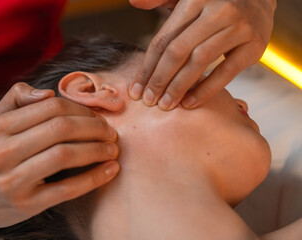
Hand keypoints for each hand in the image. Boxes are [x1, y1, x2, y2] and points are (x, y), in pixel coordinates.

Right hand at [0, 83, 118, 228]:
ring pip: (65, 156)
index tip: (98, 116)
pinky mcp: (26, 205)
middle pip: (61, 129)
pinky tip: (111, 170)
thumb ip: (18, 97)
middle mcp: (4, 151)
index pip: (52, 108)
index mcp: (0, 127)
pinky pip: (67, 189)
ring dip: (97, 150)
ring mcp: (13, 180)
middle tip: (111, 132)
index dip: (81, 109)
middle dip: (94, 128)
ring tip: (113, 149)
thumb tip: (49, 93)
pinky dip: (94, 178)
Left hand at [129, 0, 275, 109]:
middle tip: (148, 101)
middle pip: (178, 51)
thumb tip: (134, 2)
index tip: (136, 90)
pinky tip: (189, 103)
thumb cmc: (213, 4)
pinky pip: (226, 71)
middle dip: (159, 80)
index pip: (164, 39)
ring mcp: (239, 26)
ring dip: (179, 87)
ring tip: (166, 105)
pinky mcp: (255, 44)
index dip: (147, 67)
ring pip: (200, 61)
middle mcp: (218, 10)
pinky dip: (206, 89)